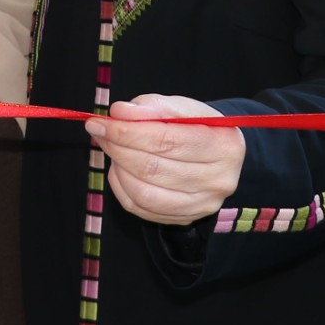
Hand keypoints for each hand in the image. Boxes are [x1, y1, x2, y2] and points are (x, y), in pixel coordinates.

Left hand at [85, 95, 244, 225]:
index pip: (166, 140)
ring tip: (112, 147)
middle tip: (99, 131)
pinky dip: (121, 186)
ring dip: (118, 168)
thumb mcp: (181, 107)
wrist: (215, 154)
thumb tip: (120, 113)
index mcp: (224, 145)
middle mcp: (218, 180)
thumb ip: (152, 106)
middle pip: (153, 168)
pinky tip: (120, 168)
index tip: (100, 122)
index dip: (128, 131)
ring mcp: (202, 204)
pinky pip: (141, 208)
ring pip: (144, 193)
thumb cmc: (196, 126)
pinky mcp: (185, 218)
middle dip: (118, 147)